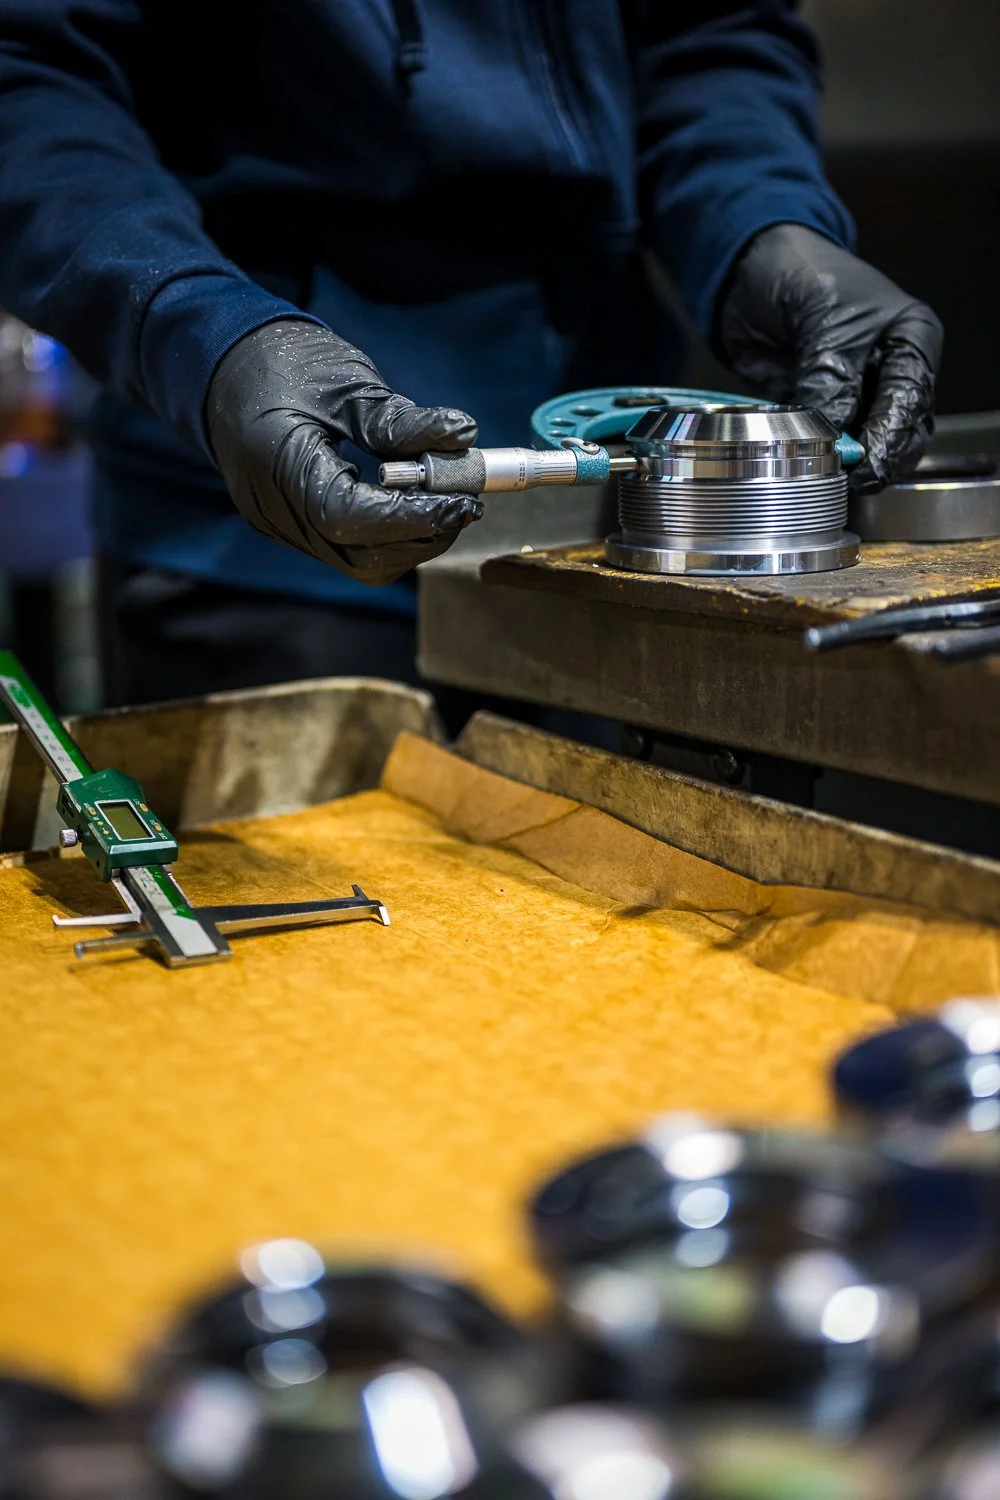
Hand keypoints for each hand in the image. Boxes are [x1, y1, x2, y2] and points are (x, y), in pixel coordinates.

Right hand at [205, 320, 482, 584]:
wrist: (221, 365)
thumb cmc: (279, 361)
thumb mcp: (345, 381)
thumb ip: (401, 420)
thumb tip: (462, 436)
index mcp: (278, 465)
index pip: (352, 517)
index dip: (413, 517)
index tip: (462, 503)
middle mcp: (274, 509)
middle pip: (360, 556)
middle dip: (419, 536)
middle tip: (464, 503)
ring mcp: (279, 524)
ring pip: (356, 559)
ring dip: (407, 539)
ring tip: (442, 499)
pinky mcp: (290, 526)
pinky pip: (345, 547)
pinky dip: (385, 532)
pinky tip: (409, 501)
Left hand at [717, 225, 943, 492]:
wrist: (749, 271)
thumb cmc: (799, 271)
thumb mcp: (822, 316)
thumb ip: (830, 373)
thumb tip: (833, 432)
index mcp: (909, 339)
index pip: (910, 399)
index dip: (890, 437)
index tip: (866, 463)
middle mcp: (891, 371)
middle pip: (899, 430)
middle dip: (878, 459)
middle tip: (852, 480)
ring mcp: (858, 392)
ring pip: (868, 443)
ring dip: (850, 463)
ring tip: (830, 478)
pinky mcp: (823, 408)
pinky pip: (828, 442)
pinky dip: (820, 457)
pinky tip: (808, 467)